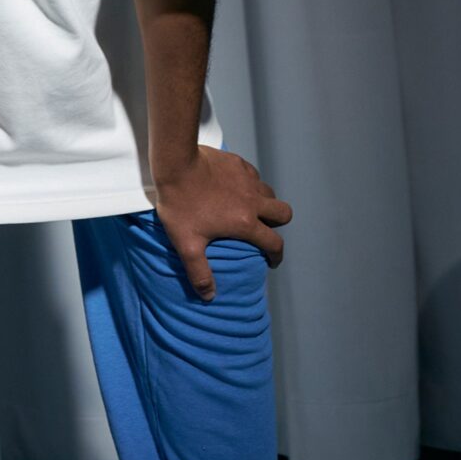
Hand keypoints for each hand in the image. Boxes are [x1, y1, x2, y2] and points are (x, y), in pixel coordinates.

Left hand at [151, 145, 291, 299]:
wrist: (176, 163)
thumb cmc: (180, 204)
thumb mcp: (186, 244)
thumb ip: (199, 272)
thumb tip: (209, 296)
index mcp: (245, 222)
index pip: (274, 243)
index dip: (276, 256)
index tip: (271, 260)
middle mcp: (253, 201)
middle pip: (284, 213)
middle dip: (278, 224)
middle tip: (263, 229)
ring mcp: (247, 179)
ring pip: (269, 192)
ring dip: (265, 202)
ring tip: (249, 208)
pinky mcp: (238, 163)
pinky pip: (253, 175)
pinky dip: (250, 184)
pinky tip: (234, 186)